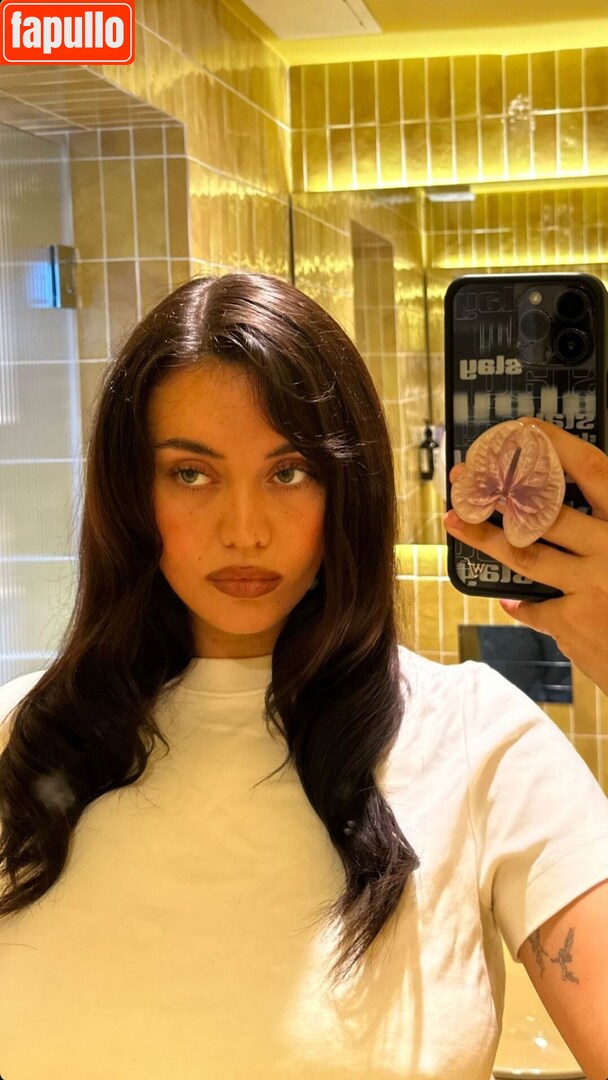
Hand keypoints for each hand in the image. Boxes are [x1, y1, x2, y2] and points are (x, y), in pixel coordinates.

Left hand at [443, 418, 607, 695]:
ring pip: (526, 554)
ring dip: (485, 538)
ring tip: (456, 522)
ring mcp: (592, 586)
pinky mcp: (575, 623)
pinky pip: (535, 608)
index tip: (526, 429)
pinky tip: (510, 601)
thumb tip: (576, 504)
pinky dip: (522, 605)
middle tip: (465, 476)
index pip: (594, 471)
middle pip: (546, 510)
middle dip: (499, 491)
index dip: (558, 446)